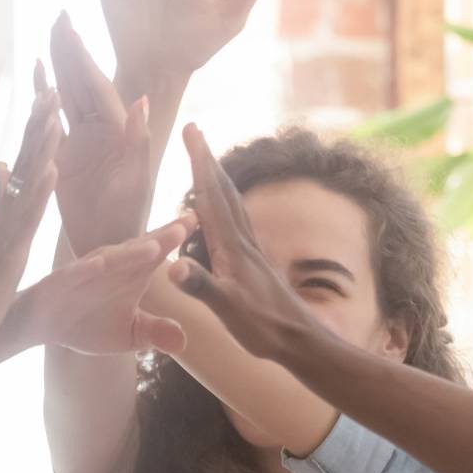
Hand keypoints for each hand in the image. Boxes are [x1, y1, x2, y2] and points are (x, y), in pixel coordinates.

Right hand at [0, 85, 63, 350]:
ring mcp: (5, 231)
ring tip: (54, 111)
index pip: (23, 168)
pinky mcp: (10, 251)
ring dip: (41, 144)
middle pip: (23, 162)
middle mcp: (3, 216)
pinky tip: (53, 167)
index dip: (35, 135)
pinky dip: (40, 191)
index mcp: (4, 218)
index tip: (46, 102)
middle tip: (51, 86)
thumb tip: (0, 182)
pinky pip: (28, 217)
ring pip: (26, 180)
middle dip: (37, 124)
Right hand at [10, 216, 190, 354]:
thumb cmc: (87, 322)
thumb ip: (155, 333)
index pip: (158, 252)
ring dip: (131, 253)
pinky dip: (86, 268)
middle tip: (187, 224)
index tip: (199, 220)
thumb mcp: (128, 333)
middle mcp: (112, 265)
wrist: (42, 326)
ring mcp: (87, 271)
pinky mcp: (62, 281)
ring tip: (154, 247)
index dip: (177, 236)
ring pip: (111, 259)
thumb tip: (184, 343)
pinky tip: (99, 265)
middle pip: (140, 249)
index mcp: (132, 273)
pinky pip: (75, 273)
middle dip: (162, 237)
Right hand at [43, 16, 151, 255]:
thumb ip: (139, 140)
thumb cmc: (131, 218)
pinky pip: (52, 123)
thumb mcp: (138, 180)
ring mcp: (82, 144)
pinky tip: (37, 81)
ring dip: (56, 70)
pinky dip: (43, 102)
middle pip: (80, 83)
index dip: (81, 56)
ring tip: (45, 40)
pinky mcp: (67, 160)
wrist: (115, 246)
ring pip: (66, 97)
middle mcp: (100, 132)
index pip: (96, 85)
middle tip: (57, 16)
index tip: (68, 26)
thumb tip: (141, 101)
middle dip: (69, 50)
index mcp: (117, 131)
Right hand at [167, 123, 317, 361]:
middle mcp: (243, 241)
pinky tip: (224, 209)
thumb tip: (172, 266)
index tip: (190, 130)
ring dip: (216, 178)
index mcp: (232, 247)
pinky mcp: (253, 263)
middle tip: (194, 130)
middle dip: (206, 158)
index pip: (211, 196)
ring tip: (205, 160)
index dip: (199, 162)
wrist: (300, 342)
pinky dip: (225, 204)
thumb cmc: (264, 329)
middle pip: (222, 190)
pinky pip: (235, 222)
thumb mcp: (227, 309)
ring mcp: (250, 251)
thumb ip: (201, 286)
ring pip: (231, 203)